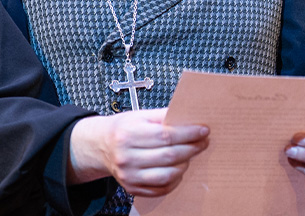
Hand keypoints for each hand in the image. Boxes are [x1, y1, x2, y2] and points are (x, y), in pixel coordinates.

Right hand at [68, 108, 209, 196]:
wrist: (102, 146)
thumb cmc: (123, 129)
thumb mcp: (140, 115)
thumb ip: (163, 116)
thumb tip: (189, 117)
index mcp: (129, 134)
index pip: (165, 136)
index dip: (188, 134)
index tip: (203, 130)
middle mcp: (127, 157)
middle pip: (168, 156)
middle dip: (191, 148)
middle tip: (203, 142)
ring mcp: (129, 175)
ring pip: (167, 175)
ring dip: (184, 165)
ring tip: (190, 155)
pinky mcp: (132, 188)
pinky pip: (161, 188)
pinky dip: (175, 179)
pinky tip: (178, 168)